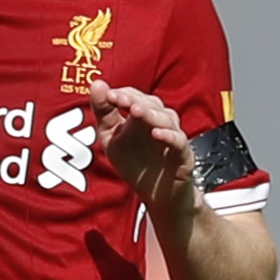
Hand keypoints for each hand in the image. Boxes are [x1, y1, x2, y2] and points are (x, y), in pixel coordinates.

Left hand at [89, 79, 197, 215]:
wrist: (157, 195)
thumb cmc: (135, 162)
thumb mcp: (110, 137)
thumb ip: (103, 112)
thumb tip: (96, 84)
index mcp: (141, 115)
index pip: (134, 96)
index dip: (122, 94)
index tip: (109, 95)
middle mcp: (158, 122)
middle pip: (151, 103)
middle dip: (134, 100)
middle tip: (120, 100)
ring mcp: (172, 137)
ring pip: (166, 119)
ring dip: (150, 114)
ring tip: (135, 111)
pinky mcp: (183, 156)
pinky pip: (179, 142)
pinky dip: (169, 136)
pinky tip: (156, 134)